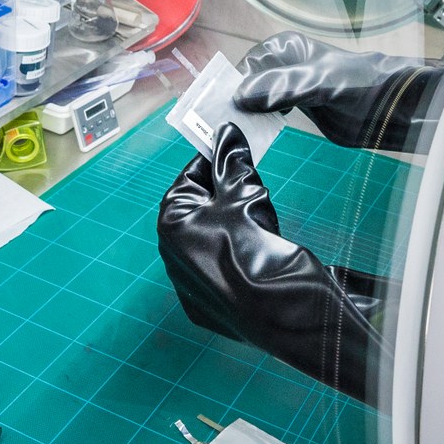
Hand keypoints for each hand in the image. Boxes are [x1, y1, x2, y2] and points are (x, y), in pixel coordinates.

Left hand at [157, 122, 390, 404]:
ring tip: (258, 225)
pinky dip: (231, 259)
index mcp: (170, 222)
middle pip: (196, 210)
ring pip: (206, 242)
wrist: (275, 307)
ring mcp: (185, 284)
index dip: (214, 163)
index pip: (189, 178)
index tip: (234, 152)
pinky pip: (215, 272)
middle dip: (222, 195)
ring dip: (228, 228)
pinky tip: (255, 257)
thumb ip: (232, 162)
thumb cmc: (253, 245)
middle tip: (251, 186)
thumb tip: (228, 136)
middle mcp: (169, 254)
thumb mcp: (244, 193)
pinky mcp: (203, 308)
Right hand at [233, 31, 442, 151]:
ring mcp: (286, 86)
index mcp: (284, 48)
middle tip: (223, 129)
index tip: (220, 113)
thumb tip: (242, 95)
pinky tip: (255, 136)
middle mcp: (281, 64)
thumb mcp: (322, 83)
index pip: (244, 67)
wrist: (391, 107)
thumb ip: (284, 87)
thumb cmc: (363, 85)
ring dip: (244, 117)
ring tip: (235, 135)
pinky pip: (267, 114)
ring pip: (253, 100)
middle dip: (233, 105)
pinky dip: (258, 125)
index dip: (230, 89)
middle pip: (244, 84)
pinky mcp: (295, 106)